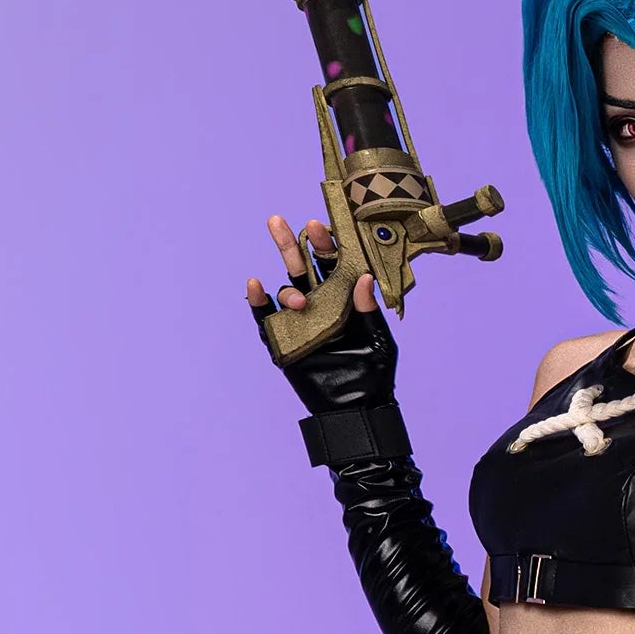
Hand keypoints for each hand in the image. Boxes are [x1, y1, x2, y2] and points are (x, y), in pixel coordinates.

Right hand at [247, 214, 396, 414]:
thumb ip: (369, 310)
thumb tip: (363, 277)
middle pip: (302, 266)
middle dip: (291, 244)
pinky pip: (266, 320)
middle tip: (278, 222)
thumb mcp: (378, 341)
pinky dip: (258, 302)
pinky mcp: (284, 342)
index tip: (319, 226)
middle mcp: (320, 304)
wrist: (355, 411)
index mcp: (345, 298)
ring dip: (287, 285)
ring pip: (286, 289)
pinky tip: (255, 285)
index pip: (333, 263)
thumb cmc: (374, 376)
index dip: (326, 244)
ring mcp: (301, 321)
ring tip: (299, 300)